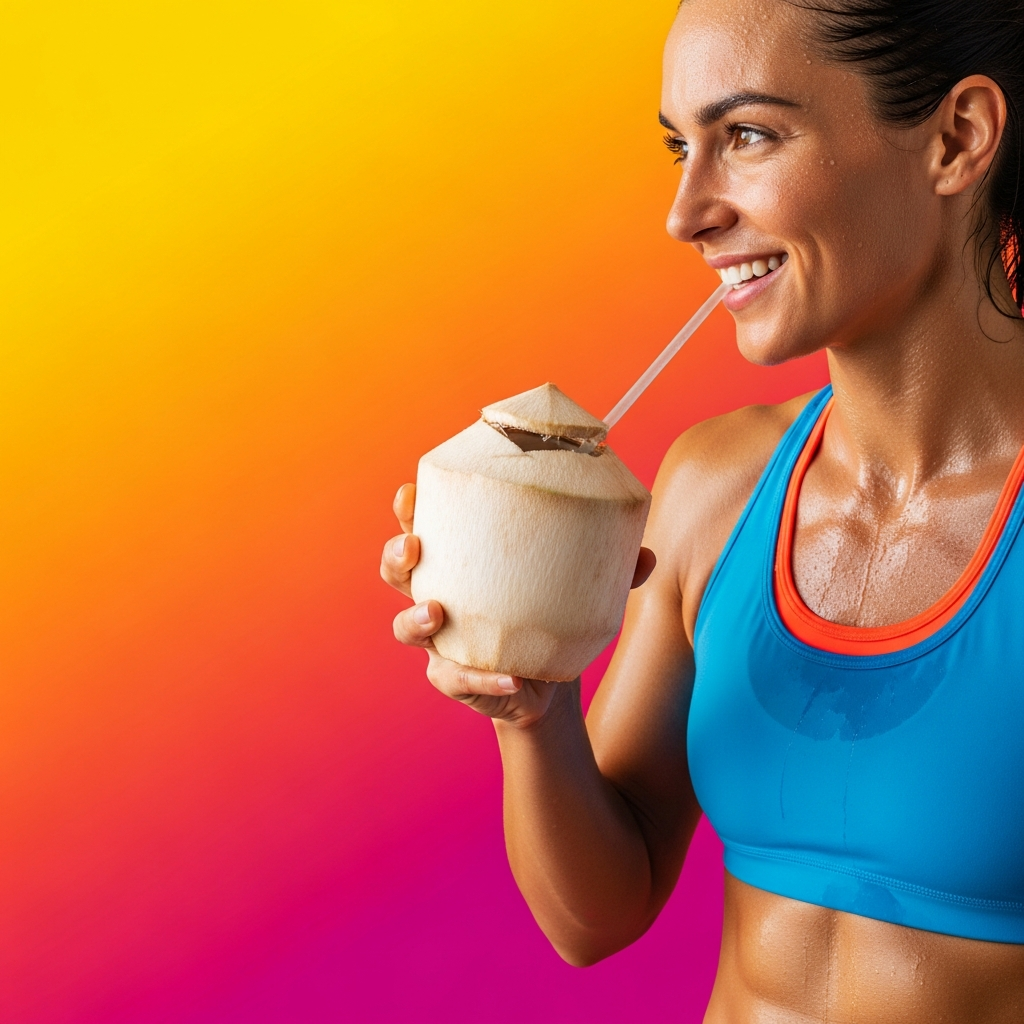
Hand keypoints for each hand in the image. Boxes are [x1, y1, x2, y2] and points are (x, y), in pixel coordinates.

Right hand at [381, 483, 655, 726]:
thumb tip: (646, 554)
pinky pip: (455, 678)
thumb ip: (609, 571)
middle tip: (414, 547)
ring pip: (405, 627)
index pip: (422, 527)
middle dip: (397, 555)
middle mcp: (439, 595)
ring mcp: (440, 641)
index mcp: (460, 561)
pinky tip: (509, 675)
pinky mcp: (454, 678)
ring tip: (436, 612)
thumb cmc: (553, 615)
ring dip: (414, 618)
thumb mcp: (580, 588)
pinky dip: (481, 678)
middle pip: (397, 572)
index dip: (409, 510)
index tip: (412, 493)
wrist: (549, 682)